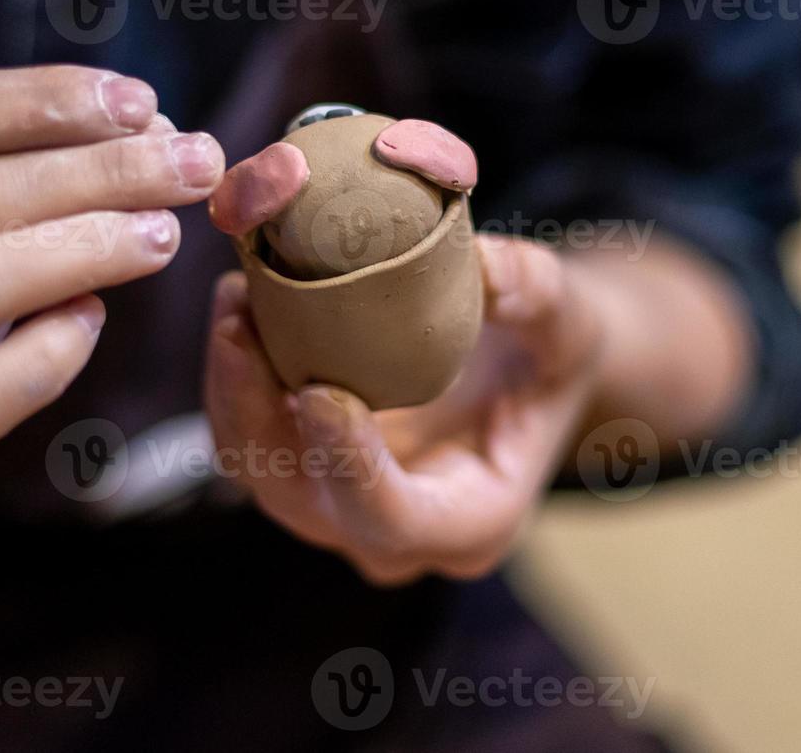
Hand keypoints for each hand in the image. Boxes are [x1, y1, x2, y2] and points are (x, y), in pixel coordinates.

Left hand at [203, 122, 601, 582]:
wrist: (515, 367)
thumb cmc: (548, 354)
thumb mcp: (569, 320)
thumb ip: (536, 295)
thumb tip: (482, 266)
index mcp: (470, 522)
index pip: (394, 521)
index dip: (348, 465)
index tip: (315, 393)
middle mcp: (391, 534)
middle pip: (300, 498)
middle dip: (255, 412)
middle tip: (240, 321)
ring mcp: (335, 505)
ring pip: (255, 468)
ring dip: (231, 386)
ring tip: (235, 296)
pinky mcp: (298, 466)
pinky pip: (245, 434)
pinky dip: (232, 375)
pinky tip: (238, 302)